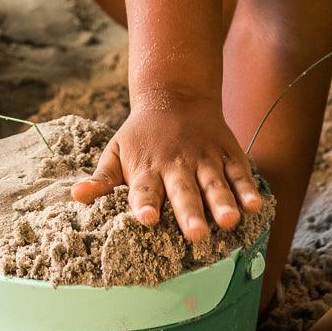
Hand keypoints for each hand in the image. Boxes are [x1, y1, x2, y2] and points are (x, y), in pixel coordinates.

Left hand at [71, 94, 261, 241]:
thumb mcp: (116, 151)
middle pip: (183, 192)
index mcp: (147, 168)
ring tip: (228, 222)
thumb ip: (102, 179)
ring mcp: (205, 160)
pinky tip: (255, 207)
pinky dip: (247, 189)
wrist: (175, 95)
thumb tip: (76, 197)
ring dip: (222, 203)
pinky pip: (240, 174)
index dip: (145, 204)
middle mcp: (177, 166)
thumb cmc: (141, 135)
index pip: (144, 189)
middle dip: (189, 213)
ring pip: (215, 185)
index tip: (146, 218)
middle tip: (195, 235)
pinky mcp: (228, 156)